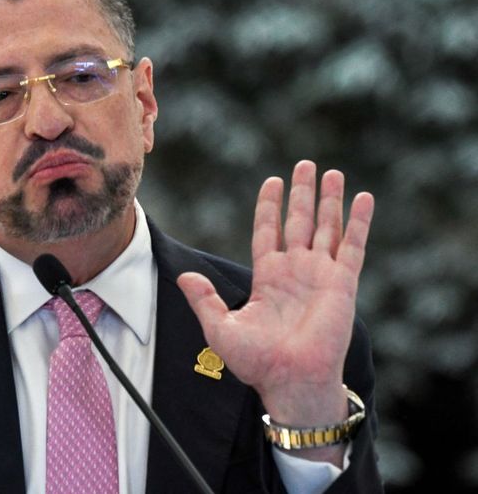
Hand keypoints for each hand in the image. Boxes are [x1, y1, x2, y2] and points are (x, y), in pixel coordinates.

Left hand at [178, 161, 372, 462]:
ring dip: (330, 200)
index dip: (270, 206)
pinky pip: (352, 246)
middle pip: (300, 221)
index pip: (268, 231)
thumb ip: (204, 299)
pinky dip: (358, 221)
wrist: (288, 381)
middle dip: (302, 193)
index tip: (273, 181)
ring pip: (327, 227)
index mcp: (268, 277)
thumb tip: (183, 277)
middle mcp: (296, 271)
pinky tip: (363, 197)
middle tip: (305, 164)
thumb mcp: (219, 327)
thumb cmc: (256, 362)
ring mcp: (320, 275)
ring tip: (332, 172)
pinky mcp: (342, 283)